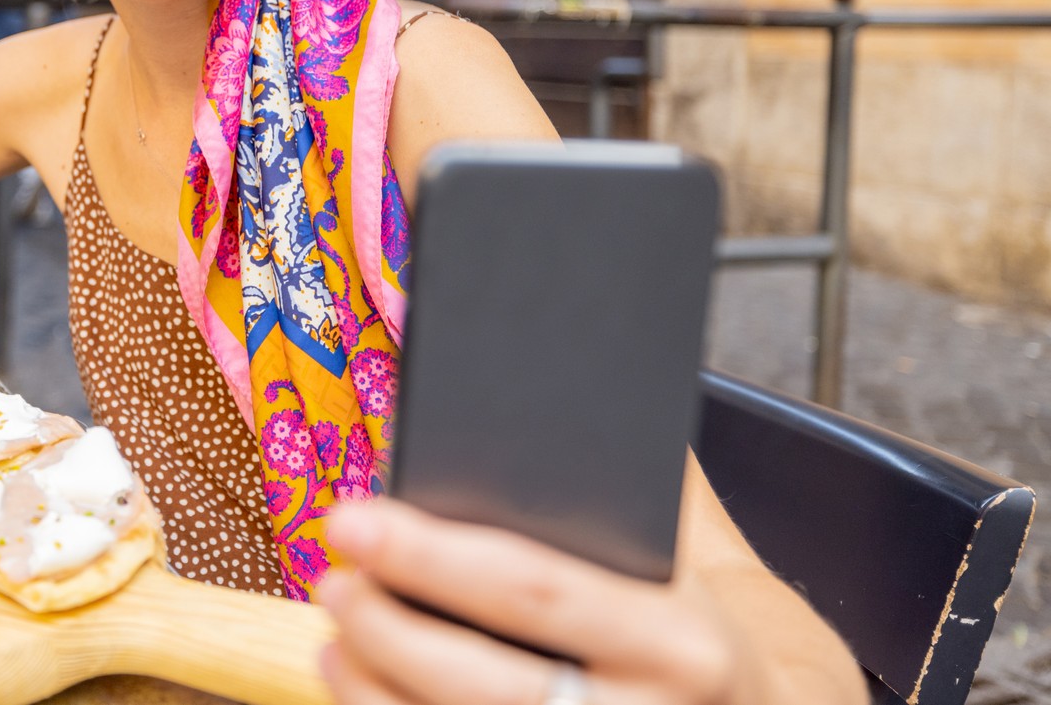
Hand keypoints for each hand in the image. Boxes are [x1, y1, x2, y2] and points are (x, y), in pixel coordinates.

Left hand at [315, 499, 748, 704]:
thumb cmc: (717, 638)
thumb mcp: (710, 561)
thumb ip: (648, 482)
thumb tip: (559, 378)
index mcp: (683, 640)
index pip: (531, 590)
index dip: (426, 556)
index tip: (350, 519)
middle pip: (484, 682)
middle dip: (386, 628)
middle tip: (333, 580)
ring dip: (377, 693)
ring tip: (336, 640)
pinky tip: (365, 695)